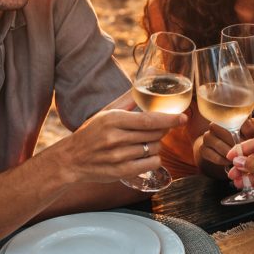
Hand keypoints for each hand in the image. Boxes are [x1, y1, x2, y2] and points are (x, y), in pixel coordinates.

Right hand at [57, 108, 184, 183]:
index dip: (169, 119)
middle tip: (158, 128)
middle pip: (154, 134)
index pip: (148, 120)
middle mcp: (116, 138)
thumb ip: (127, 100)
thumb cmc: (91, 133)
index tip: (183, 117)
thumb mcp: (105, 113)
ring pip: (154, 149)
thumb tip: (145, 82)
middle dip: (162, 131)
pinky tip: (145, 155)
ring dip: (156, 145)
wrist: (71, 160)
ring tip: (144, 142)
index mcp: (113, 120)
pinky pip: (151, 164)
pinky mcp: (121, 172)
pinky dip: (154, 159)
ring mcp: (118, 157)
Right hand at [199, 117, 253, 167]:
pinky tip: (229, 162)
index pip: (238, 120)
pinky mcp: (202, 149)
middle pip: (226, 132)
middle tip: (246, 150)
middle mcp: (215, 125)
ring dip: (231, 153)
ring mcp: (207, 137)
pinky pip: (213, 155)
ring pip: (219, 144)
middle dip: (238, 143)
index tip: (253, 138)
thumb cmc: (235, 140)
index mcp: (227, 118)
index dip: (248, 130)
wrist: (217, 151)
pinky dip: (223, 160)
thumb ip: (251, 127)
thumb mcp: (246, 134)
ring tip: (239, 158)